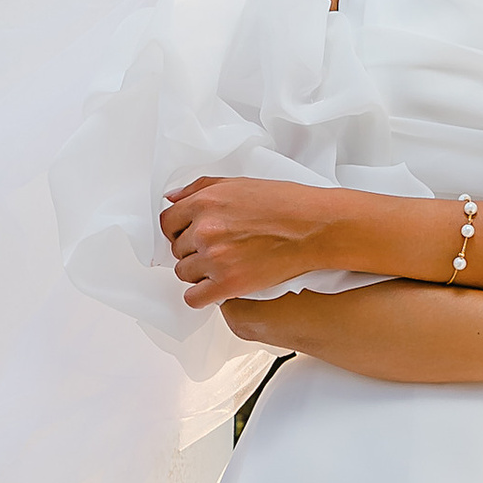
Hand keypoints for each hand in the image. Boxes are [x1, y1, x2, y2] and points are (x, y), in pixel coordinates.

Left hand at [160, 178, 344, 309]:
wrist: (315, 227)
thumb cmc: (285, 203)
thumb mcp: (238, 184)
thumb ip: (200, 189)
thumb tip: (173, 198)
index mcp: (205, 202)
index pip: (167, 221)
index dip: (178, 230)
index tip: (189, 235)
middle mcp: (205, 230)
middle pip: (177, 249)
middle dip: (193, 250)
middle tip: (218, 249)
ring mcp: (215, 258)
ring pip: (184, 273)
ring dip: (199, 272)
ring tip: (223, 266)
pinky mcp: (229, 283)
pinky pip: (194, 298)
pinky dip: (201, 296)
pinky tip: (216, 288)